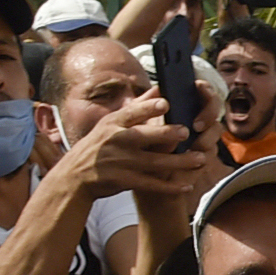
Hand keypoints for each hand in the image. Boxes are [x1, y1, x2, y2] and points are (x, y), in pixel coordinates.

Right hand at [49, 89, 209, 199]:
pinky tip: (187, 185)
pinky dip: (169, 187)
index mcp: (113, 123)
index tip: (165, 102)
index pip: (131, 113)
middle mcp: (116, 141)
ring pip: (154, 162)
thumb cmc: (97, 145)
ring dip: (179, 162)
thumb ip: (137, 107)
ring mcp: (121, 162)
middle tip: (186, 132)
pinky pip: (151, 184)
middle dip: (165, 134)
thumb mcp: (110, 123)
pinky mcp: (124, 181)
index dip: (148, 108)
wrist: (74, 176)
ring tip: (200, 159)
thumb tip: (159, 88)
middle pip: (144, 136)